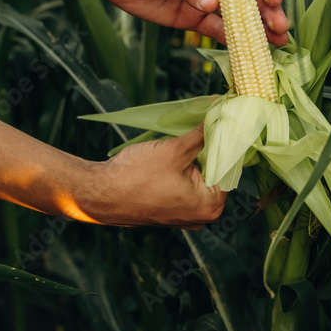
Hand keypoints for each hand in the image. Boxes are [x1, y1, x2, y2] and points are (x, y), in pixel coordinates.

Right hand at [81, 124, 224, 228]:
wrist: (100, 195)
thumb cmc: (136, 177)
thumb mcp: (174, 151)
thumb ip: (201, 134)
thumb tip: (218, 115)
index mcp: (211, 205)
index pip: (230, 166)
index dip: (224, 141)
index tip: (221, 119)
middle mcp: (202, 215)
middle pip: (216, 172)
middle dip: (208, 148)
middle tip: (204, 123)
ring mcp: (186, 215)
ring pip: (199, 177)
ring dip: (193, 156)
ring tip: (185, 137)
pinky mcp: (171, 210)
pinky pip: (185, 185)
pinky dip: (182, 168)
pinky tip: (174, 152)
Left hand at [92, 0, 289, 44]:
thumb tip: (214, 2)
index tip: (274, 0)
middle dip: (265, 10)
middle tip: (281, 29)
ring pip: (237, 13)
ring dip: (255, 28)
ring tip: (275, 44)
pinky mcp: (194, 15)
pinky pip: (218, 28)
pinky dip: (232, 39)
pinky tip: (248, 49)